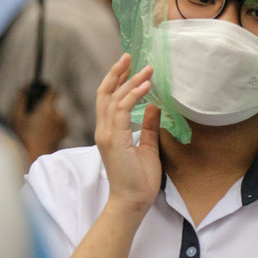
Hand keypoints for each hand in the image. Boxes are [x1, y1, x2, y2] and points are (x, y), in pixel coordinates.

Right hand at [12, 86, 67, 165]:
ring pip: (56, 116)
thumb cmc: (24, 137)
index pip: (53, 92)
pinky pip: (59, 125)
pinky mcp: (64, 132)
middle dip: (44, 109)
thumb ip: (21, 101)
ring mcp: (63, 124)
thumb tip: (23, 89)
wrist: (35, 156)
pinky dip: (53, 127)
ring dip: (49, 119)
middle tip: (33, 117)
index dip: (49, 91)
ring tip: (37, 128)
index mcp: (47, 108)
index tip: (44, 93)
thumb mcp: (18, 117)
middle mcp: (58, 114)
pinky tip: (44, 134)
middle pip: (52, 105)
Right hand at [94, 53, 161, 216]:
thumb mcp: (147, 146)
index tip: (129, 65)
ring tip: (147, 69)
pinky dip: (133, 95)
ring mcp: (107, 134)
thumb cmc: (139, 180)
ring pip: (114, 98)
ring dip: (131, 81)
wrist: (132, 202)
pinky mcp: (114, 139)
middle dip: (117, 73)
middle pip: (105, 93)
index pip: (108, 99)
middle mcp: (104, 130)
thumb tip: (153, 106)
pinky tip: (145, 86)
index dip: (117, 80)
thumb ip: (147, 126)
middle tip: (129, 55)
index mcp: (109, 132)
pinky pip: (121, 110)